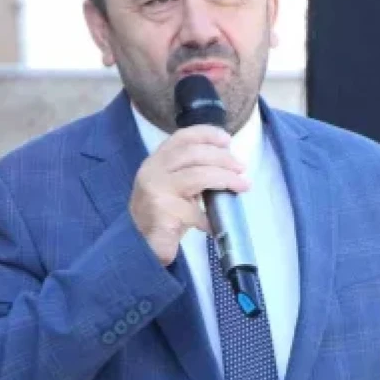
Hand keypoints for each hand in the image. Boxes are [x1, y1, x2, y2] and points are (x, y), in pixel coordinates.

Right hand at [128, 125, 249, 265]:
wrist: (138, 245)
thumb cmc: (162, 214)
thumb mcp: (176, 186)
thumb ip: (193, 171)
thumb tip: (228, 164)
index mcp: (157, 161)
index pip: (181, 137)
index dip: (206, 134)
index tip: (227, 139)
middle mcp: (153, 170)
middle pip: (193, 153)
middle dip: (222, 158)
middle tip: (241, 168)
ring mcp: (156, 190)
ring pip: (197, 176)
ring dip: (224, 179)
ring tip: (241, 186)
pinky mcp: (162, 211)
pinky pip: (195, 211)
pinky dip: (209, 218)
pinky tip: (214, 225)